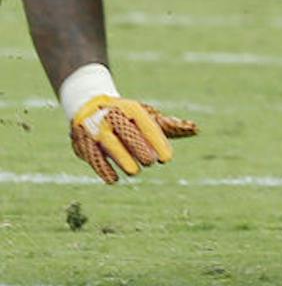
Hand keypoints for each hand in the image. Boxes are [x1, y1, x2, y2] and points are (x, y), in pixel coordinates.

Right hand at [71, 96, 198, 184]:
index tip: (167, 159)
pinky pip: (91, 154)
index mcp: (131, 109)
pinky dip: (101, 168)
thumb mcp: (149, 116)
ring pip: (108, 142)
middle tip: (151, 162)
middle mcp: (111, 116)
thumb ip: (171, 125)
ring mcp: (95, 128)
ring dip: (121, 157)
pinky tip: (113, 179)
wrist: (91, 106)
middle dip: (139, 147)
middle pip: (126, 131)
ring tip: (134, 172)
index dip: (157, 141)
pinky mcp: (82, 141)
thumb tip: (196, 129)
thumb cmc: (128, 116)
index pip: (146, 124)